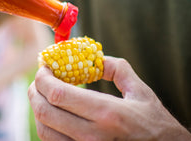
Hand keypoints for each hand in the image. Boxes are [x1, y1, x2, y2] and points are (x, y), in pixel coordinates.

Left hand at [28, 56, 190, 140]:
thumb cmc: (155, 123)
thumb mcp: (140, 91)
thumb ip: (116, 69)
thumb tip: (93, 57)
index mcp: (107, 114)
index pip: (58, 94)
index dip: (43, 78)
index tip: (44, 67)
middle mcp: (92, 136)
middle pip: (45, 112)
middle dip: (35, 90)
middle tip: (39, 78)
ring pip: (44, 130)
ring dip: (37, 108)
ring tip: (42, 94)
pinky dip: (46, 126)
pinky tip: (53, 113)